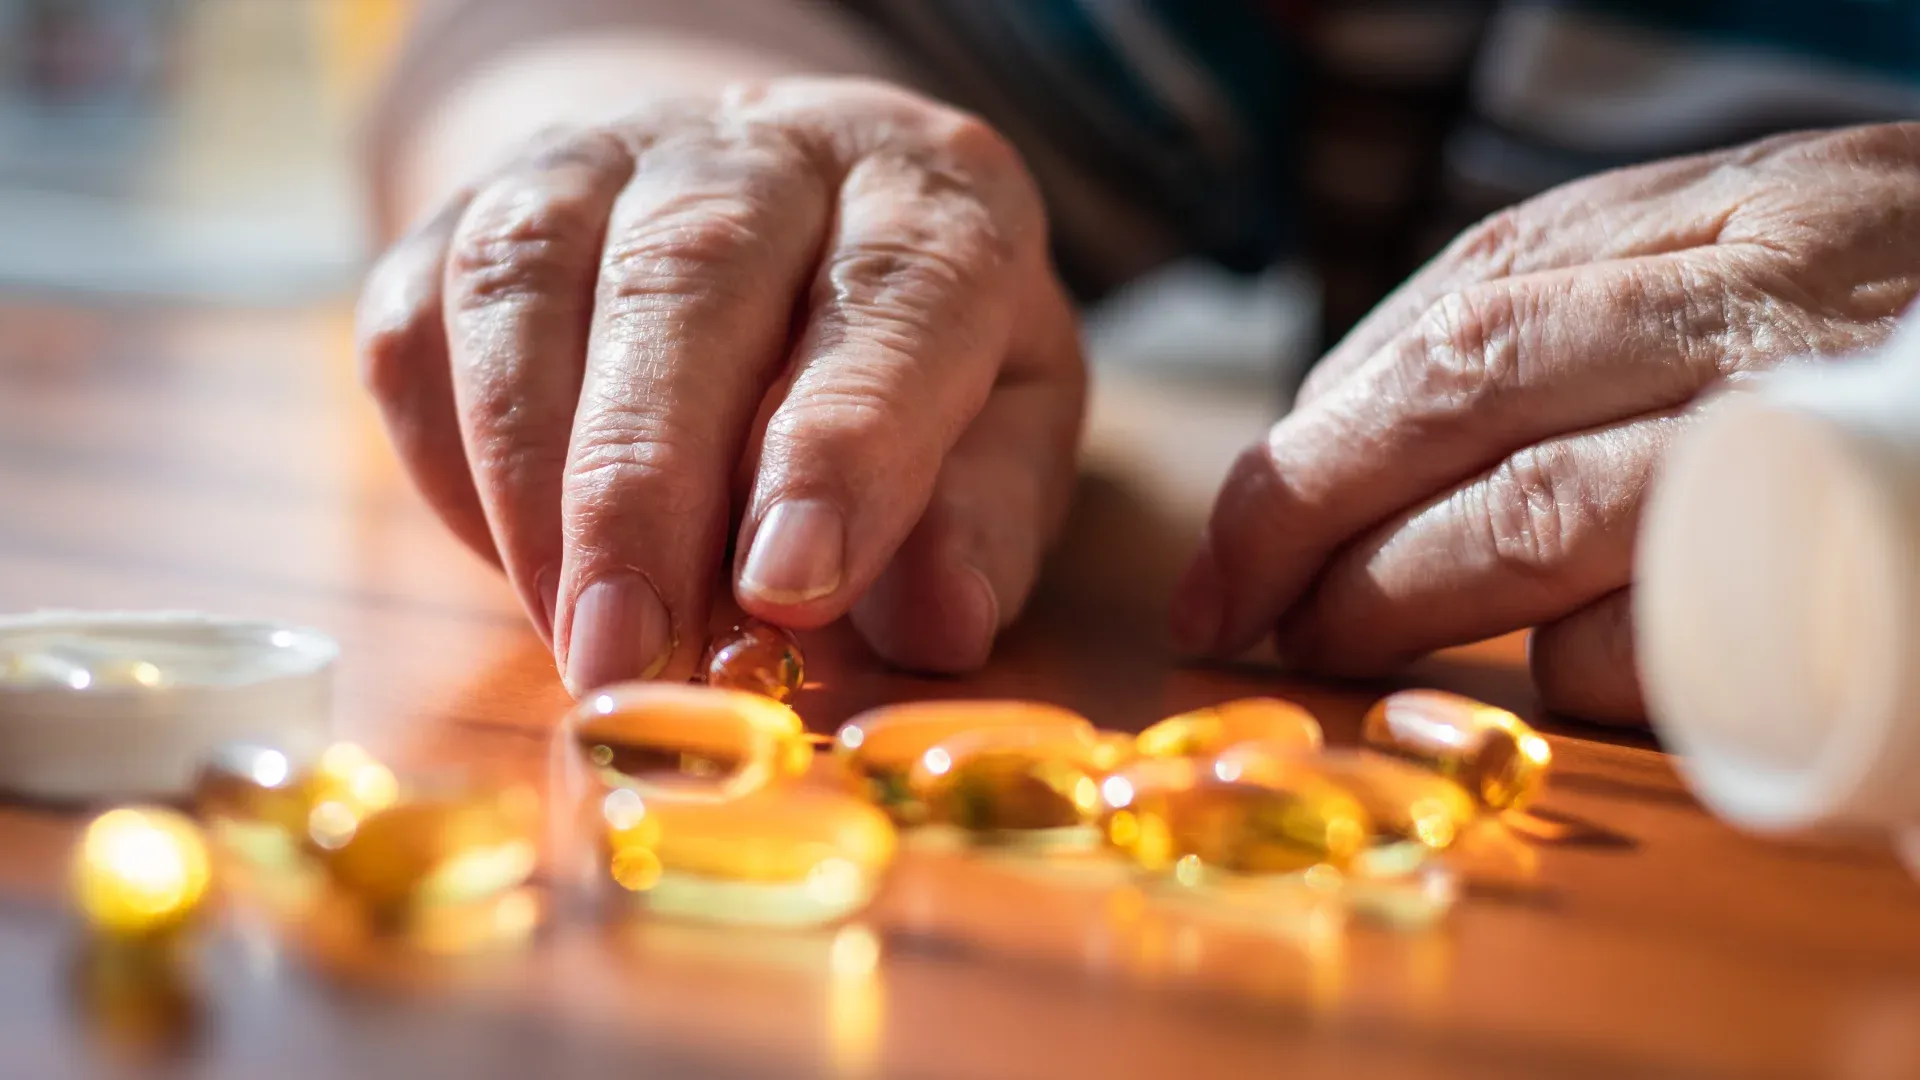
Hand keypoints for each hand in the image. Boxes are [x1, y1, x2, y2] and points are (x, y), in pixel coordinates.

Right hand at [355, 79, 1082, 693]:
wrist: (772, 221)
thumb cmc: (906, 357)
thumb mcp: (999, 427)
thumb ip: (982, 517)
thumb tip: (944, 622)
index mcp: (929, 190)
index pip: (896, 293)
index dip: (840, 446)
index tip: (787, 589)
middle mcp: (763, 147)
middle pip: (686, 279)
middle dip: (647, 487)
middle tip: (636, 651)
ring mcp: (602, 159)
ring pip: (525, 285)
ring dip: (532, 485)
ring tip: (574, 638)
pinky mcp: (472, 204)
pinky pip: (419, 323)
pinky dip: (449, 460)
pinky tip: (517, 562)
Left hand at [1173, 123, 1919, 721]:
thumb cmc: (1911, 323)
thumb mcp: (1761, 251)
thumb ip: (1591, 305)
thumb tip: (1356, 426)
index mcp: (1725, 203)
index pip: (1458, 306)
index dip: (1315, 430)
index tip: (1231, 534)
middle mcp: (1765, 287)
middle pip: (1467, 392)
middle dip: (1313, 516)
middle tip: (1232, 608)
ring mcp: (1822, 417)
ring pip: (1547, 515)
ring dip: (1403, 599)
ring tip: (1326, 644)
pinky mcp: (1874, 546)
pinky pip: (1682, 629)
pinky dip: (1583, 667)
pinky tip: (1548, 675)